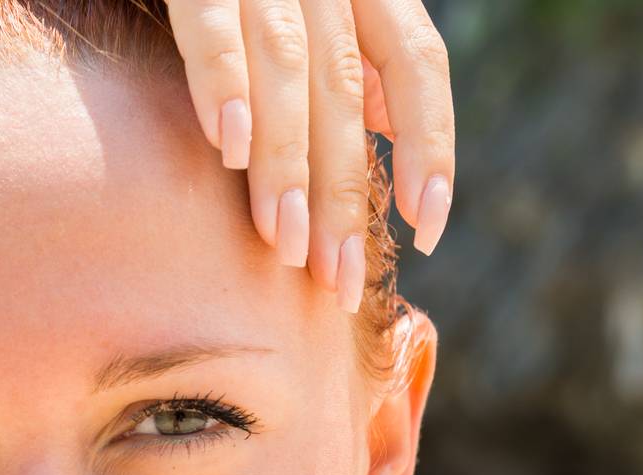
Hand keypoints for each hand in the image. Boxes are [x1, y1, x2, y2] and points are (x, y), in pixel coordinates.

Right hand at [164, 1, 454, 306]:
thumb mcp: (302, 1)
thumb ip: (349, 49)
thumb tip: (389, 122)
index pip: (418, 63)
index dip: (431, 145)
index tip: (426, 229)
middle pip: (348, 89)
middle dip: (344, 191)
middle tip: (334, 278)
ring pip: (288, 69)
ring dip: (287, 163)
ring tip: (283, 240)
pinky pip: (211, 25)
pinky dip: (223, 82)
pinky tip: (230, 147)